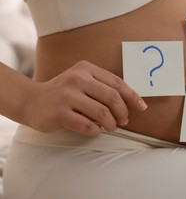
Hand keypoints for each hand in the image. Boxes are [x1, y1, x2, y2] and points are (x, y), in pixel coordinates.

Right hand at [23, 60, 146, 135]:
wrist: (31, 100)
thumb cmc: (64, 92)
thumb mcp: (82, 80)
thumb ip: (103, 86)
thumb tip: (131, 101)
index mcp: (86, 69)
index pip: (116, 83)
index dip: (132, 96)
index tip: (142, 107)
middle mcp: (77, 79)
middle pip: (112, 97)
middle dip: (123, 112)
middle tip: (124, 121)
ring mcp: (67, 96)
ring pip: (102, 113)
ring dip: (111, 124)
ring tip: (111, 127)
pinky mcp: (59, 113)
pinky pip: (87, 125)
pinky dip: (96, 130)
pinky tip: (96, 130)